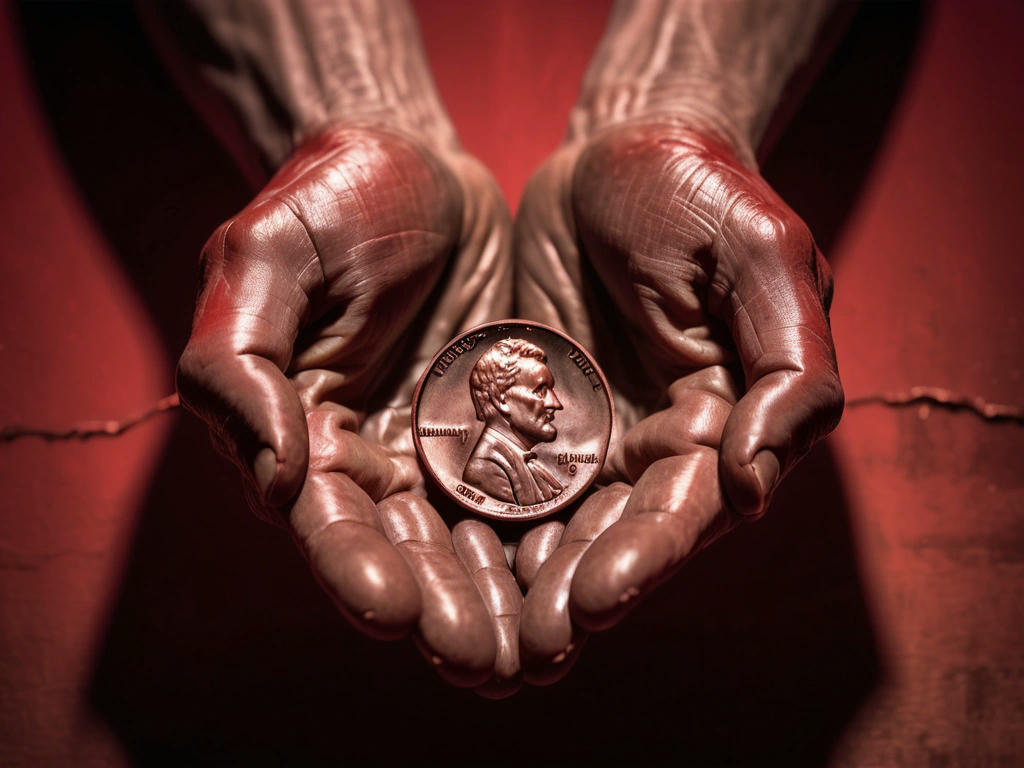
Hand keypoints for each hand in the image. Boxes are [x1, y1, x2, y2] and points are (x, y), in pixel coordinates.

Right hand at [177, 123, 523, 692]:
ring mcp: (451, 450)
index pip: (327, 522)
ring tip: (542, 648)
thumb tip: (273, 477)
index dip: (356, 569)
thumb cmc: (326, 202)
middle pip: (411, 552)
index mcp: (306, 437)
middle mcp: (379, 461)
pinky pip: (542, 489)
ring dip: (507, 598)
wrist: (414, 162)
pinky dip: (562, 535)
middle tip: (484, 661)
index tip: (393, 611)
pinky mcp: (515, 428)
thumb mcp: (262, 260)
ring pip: (481, 540)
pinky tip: (588, 577)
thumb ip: (240, 365)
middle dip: (445, 609)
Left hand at [514, 118, 842, 682]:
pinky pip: (485, 475)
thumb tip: (756, 482)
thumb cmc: (704, 194)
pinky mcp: (517, 415)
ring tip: (459, 631)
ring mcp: (578, 438)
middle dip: (564, 593)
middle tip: (514, 651)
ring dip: (504, 580)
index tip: (595, 602)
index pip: (682, 513)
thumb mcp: (765, 258)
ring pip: (540, 524)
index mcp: (717, 427)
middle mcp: (647, 450)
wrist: (619, 152)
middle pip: (606, 540)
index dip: (644, 561)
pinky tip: (422, 557)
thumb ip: (788, 371)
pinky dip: (459, 518)